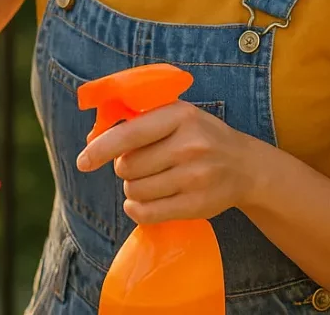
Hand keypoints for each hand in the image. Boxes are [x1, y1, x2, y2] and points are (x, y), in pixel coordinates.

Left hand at [75, 101, 259, 223]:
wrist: (246, 166)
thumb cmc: (200, 136)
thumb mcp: (176, 116)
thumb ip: (138, 122)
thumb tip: (91, 141)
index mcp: (179, 115)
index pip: (128, 135)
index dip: (100, 149)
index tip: (83, 161)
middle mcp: (189, 145)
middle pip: (127, 166)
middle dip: (125, 168)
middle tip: (141, 165)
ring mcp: (195, 176)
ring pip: (135, 190)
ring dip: (133, 189)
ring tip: (149, 181)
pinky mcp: (197, 204)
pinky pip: (148, 213)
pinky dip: (136, 210)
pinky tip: (141, 203)